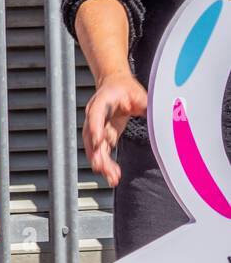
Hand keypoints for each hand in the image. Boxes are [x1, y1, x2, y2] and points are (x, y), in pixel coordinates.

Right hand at [84, 70, 146, 187]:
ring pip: (95, 146)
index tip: (100, 141)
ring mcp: (97, 125)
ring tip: (112, 178)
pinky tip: (113, 175)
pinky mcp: (103, 134)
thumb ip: (150, 107)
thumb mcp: (141, 95)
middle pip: (92, 135)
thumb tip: (170, 117)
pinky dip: (106, 163)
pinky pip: (102, 150)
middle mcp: (95, 114)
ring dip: (102, 162)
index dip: (96, 127)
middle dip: (97, 152)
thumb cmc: (126, 88)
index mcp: (103, 99)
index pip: (96, 114)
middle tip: (103, 167)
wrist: (115, 84)